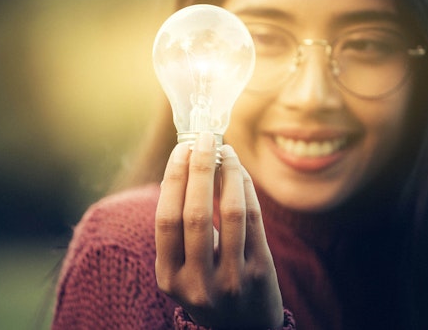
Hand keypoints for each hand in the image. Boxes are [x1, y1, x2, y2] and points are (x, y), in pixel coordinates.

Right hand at [155, 132, 283, 328]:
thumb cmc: (207, 289)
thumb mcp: (181, 271)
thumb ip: (178, 232)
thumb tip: (186, 169)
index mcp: (169, 277)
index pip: (166, 219)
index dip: (173, 179)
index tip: (181, 149)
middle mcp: (197, 282)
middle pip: (195, 213)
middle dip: (199, 169)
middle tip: (204, 139)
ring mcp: (232, 280)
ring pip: (230, 213)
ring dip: (228, 174)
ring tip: (226, 150)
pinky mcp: (261, 274)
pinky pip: (255, 221)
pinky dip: (247, 190)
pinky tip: (241, 172)